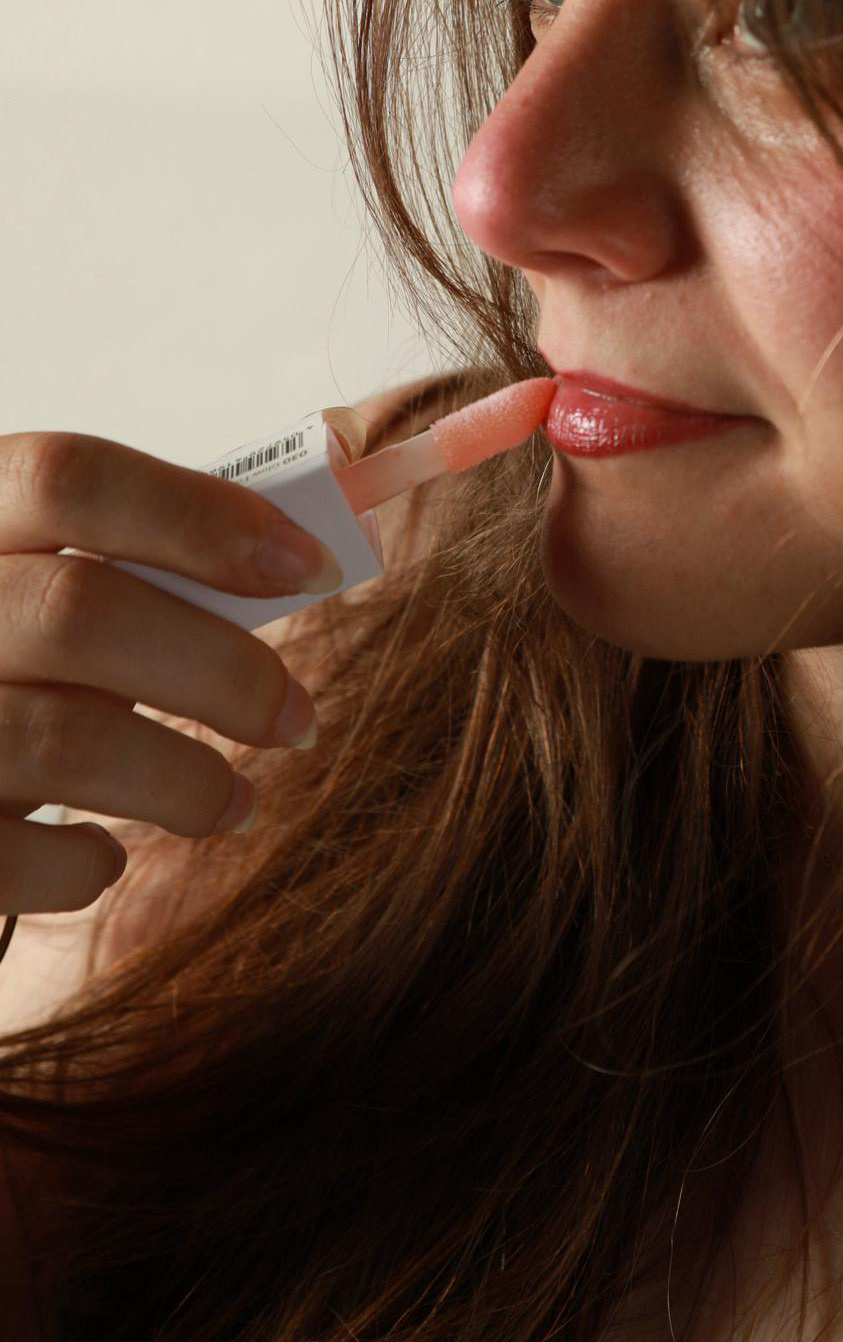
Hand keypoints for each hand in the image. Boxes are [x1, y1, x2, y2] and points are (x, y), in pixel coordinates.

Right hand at [0, 429, 340, 914]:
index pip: (68, 477)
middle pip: (78, 613)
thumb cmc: (1, 651)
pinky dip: (86, 865)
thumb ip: (136, 549)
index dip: (201, 517)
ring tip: (236, 802)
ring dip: (184, 779)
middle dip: (220, 671)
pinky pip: (12, 860)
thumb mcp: (35, 569)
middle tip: (296, 718)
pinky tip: (107, 854)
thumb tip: (312, 522)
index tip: (310, 568)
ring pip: (64, 738)